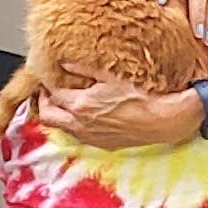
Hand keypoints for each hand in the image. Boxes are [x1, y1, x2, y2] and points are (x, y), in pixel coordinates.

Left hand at [37, 76, 207, 150]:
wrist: (163, 119)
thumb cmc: (142, 96)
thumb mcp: (111, 75)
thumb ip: (84, 69)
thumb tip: (65, 63)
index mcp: (80, 105)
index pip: (52, 96)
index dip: (47, 85)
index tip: (48, 78)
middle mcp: (81, 124)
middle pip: (48, 117)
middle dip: (44, 104)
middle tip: (47, 93)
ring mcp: (91, 137)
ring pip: (62, 128)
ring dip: (59, 115)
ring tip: (64, 103)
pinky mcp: (102, 144)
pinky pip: (79, 136)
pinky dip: (74, 125)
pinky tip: (83, 116)